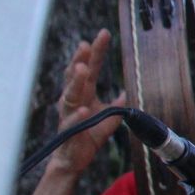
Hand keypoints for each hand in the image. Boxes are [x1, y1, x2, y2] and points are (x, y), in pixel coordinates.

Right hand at [45, 30, 125, 180]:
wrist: (73, 160)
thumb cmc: (86, 137)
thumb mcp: (107, 119)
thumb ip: (116, 106)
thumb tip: (126, 93)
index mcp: (84, 94)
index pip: (90, 69)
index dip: (96, 52)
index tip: (104, 34)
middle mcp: (74, 101)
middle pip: (75, 76)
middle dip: (80, 59)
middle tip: (86, 44)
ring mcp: (69, 115)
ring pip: (69, 95)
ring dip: (75, 82)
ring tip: (82, 69)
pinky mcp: (68, 132)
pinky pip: (71, 122)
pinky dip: (76, 116)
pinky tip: (83, 109)